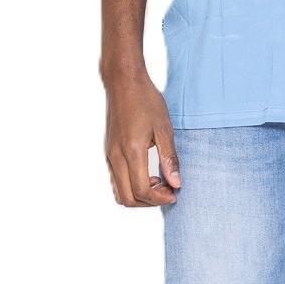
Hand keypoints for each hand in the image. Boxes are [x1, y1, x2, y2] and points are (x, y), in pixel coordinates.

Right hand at [101, 61, 182, 206]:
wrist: (123, 82)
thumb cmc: (146, 100)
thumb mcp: (164, 127)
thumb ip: (169, 157)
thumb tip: (176, 183)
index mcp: (131, 151)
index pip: (141, 190)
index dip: (159, 198)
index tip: (175, 193)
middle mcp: (116, 157)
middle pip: (127, 198)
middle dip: (149, 201)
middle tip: (168, 190)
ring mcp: (109, 155)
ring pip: (119, 192)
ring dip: (138, 195)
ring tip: (158, 182)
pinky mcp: (108, 151)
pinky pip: (115, 180)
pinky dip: (130, 186)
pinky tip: (146, 174)